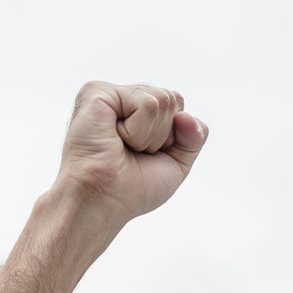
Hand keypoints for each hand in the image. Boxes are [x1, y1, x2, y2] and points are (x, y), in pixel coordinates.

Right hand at [57, 81, 207, 226]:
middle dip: (163, 135)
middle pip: (173, 99)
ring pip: (162, 100)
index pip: (177, 104)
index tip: (145, 156)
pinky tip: (113, 139)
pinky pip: (147, 103)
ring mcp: (109, 94)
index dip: (173, 137)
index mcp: (136, 112)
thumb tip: (186, 115)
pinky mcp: (97, 92)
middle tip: (132, 152)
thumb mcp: (176, 163)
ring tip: (122, 147)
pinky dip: (138, 130)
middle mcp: (122, 100)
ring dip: (149, 136)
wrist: (101, 200)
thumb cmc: (130, 189)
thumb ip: (195, 136)